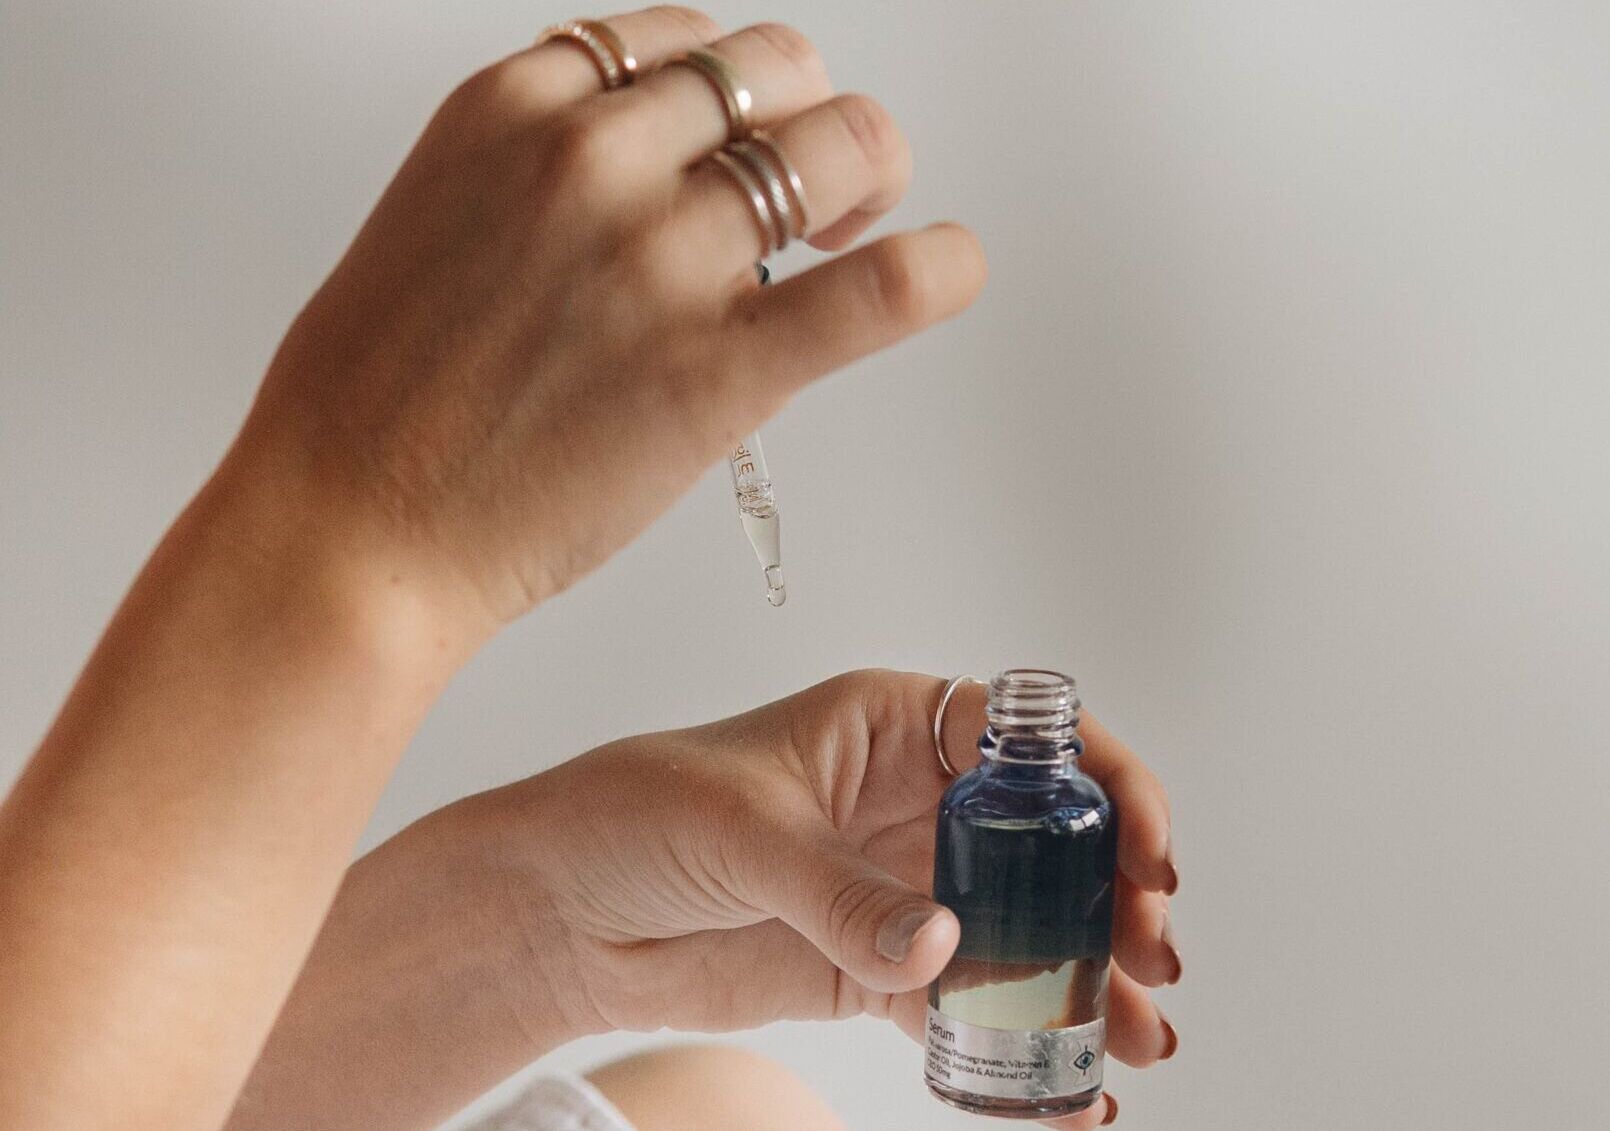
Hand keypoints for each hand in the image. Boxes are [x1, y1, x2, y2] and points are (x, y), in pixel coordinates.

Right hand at [223, 7, 984, 642]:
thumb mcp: (437, 220)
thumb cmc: (372, 402)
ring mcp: (660, 259)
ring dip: (870, 177)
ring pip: (840, 148)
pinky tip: (953, 267)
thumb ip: (540, 176)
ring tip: (858, 227)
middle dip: (812, 117)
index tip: (742, 135)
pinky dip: (939, 269)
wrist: (348, 529)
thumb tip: (644, 182)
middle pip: (774, 74)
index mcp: (514, 108)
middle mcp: (593, 158)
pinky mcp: (718, 369)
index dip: (733, 89)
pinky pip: (877, 288)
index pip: (678, 42)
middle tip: (821, 187)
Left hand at [495, 670, 1179, 1128]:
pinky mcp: (874, 967)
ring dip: (1086, 978)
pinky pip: (964, 1005)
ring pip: (1022, 928)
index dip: (1106, 782)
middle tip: (1154, 955)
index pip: (1032, 738)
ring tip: (1138, 1034)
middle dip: (1114, 894)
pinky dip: (1015, 1044)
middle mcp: (915, 802)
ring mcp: (900, 887)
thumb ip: (840, 892)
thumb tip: (942, 945)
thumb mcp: (742, 832)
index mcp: (895, 727)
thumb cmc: (634, 814)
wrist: (558, 909)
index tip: (1145, 847)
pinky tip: (1064, 1088)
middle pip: (1049, 841)